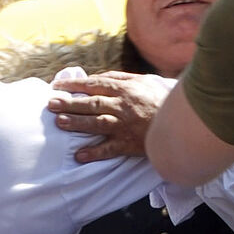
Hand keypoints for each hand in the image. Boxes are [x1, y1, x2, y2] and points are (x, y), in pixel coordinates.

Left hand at [46, 71, 169, 161]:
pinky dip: (94, 153)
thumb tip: (98, 77)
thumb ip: (121, 78)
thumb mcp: (144, 81)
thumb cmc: (162, 100)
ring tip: (59, 122)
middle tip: (50, 104)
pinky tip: (79, 156)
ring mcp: (125, 126)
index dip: (74, 85)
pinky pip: (109, 149)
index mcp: (125, 89)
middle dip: (69, 103)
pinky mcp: (129, 144)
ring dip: (76, 123)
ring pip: (96, 123)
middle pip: (90, 103)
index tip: (58, 86)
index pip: (94, 85)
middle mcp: (122, 106)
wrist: (182, 123)